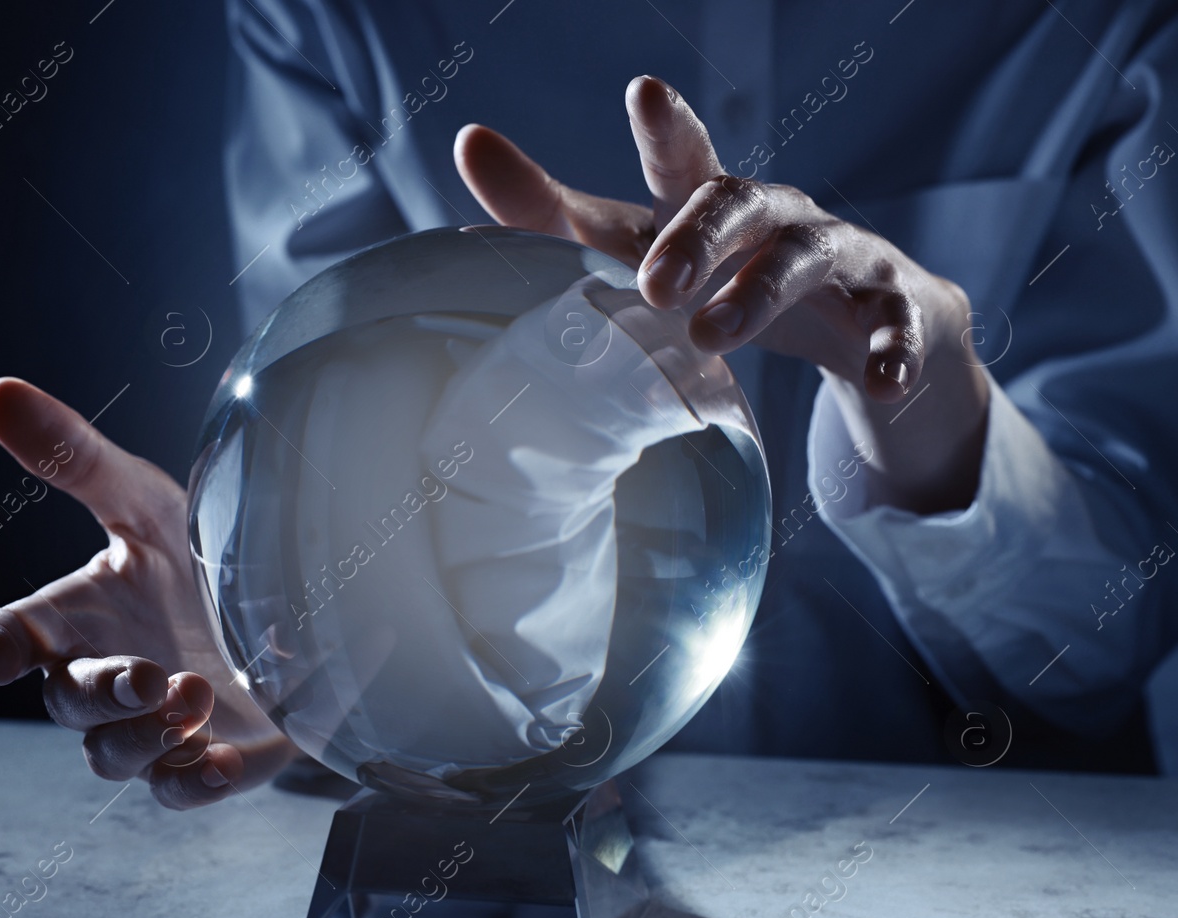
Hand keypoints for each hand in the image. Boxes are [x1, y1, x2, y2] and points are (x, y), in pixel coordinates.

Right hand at [0, 378, 295, 808]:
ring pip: (115, 757)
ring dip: (146, 735)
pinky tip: (220, 763)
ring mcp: (153, 728)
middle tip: (148, 676)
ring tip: (192, 695)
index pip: (6, 640)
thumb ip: (75, 456)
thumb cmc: (202, 553)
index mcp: (75, 618)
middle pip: (68, 705)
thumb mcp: (146, 499)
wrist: (299, 603)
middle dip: (102, 694)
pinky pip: (180, 793)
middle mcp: (103, 679)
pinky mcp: (210, 760)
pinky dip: (194, 783)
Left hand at [455, 76, 990, 514]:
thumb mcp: (644, 247)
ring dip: (761, 293)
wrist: (870, 322)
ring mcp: (844, 259)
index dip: (665, 128)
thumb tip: (463, 167)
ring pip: (809, 257)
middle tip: (653, 286)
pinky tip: (880, 383)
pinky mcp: (896, 309)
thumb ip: (557, 215)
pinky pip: (897, 325)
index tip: (643, 91)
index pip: (685, 160)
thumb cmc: (730, 274)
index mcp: (713, 203)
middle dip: (698, 236)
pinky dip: (890, 352)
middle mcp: (778, 217)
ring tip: (710, 336)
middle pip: (740, 204)